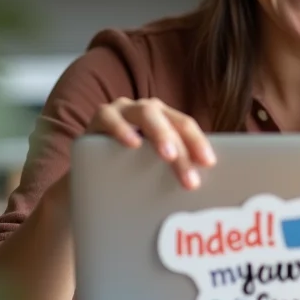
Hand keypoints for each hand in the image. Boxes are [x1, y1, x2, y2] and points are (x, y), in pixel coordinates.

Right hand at [86, 97, 216, 188]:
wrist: (90, 176)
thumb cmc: (129, 171)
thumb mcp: (154, 169)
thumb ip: (174, 168)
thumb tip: (206, 190)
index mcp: (165, 118)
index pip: (186, 126)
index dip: (198, 143)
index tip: (209, 163)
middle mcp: (147, 109)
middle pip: (171, 121)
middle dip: (183, 148)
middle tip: (190, 177)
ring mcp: (122, 110)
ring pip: (146, 113)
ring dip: (160, 134)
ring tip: (168, 156)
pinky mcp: (99, 117)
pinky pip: (109, 118)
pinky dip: (121, 129)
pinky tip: (132, 143)